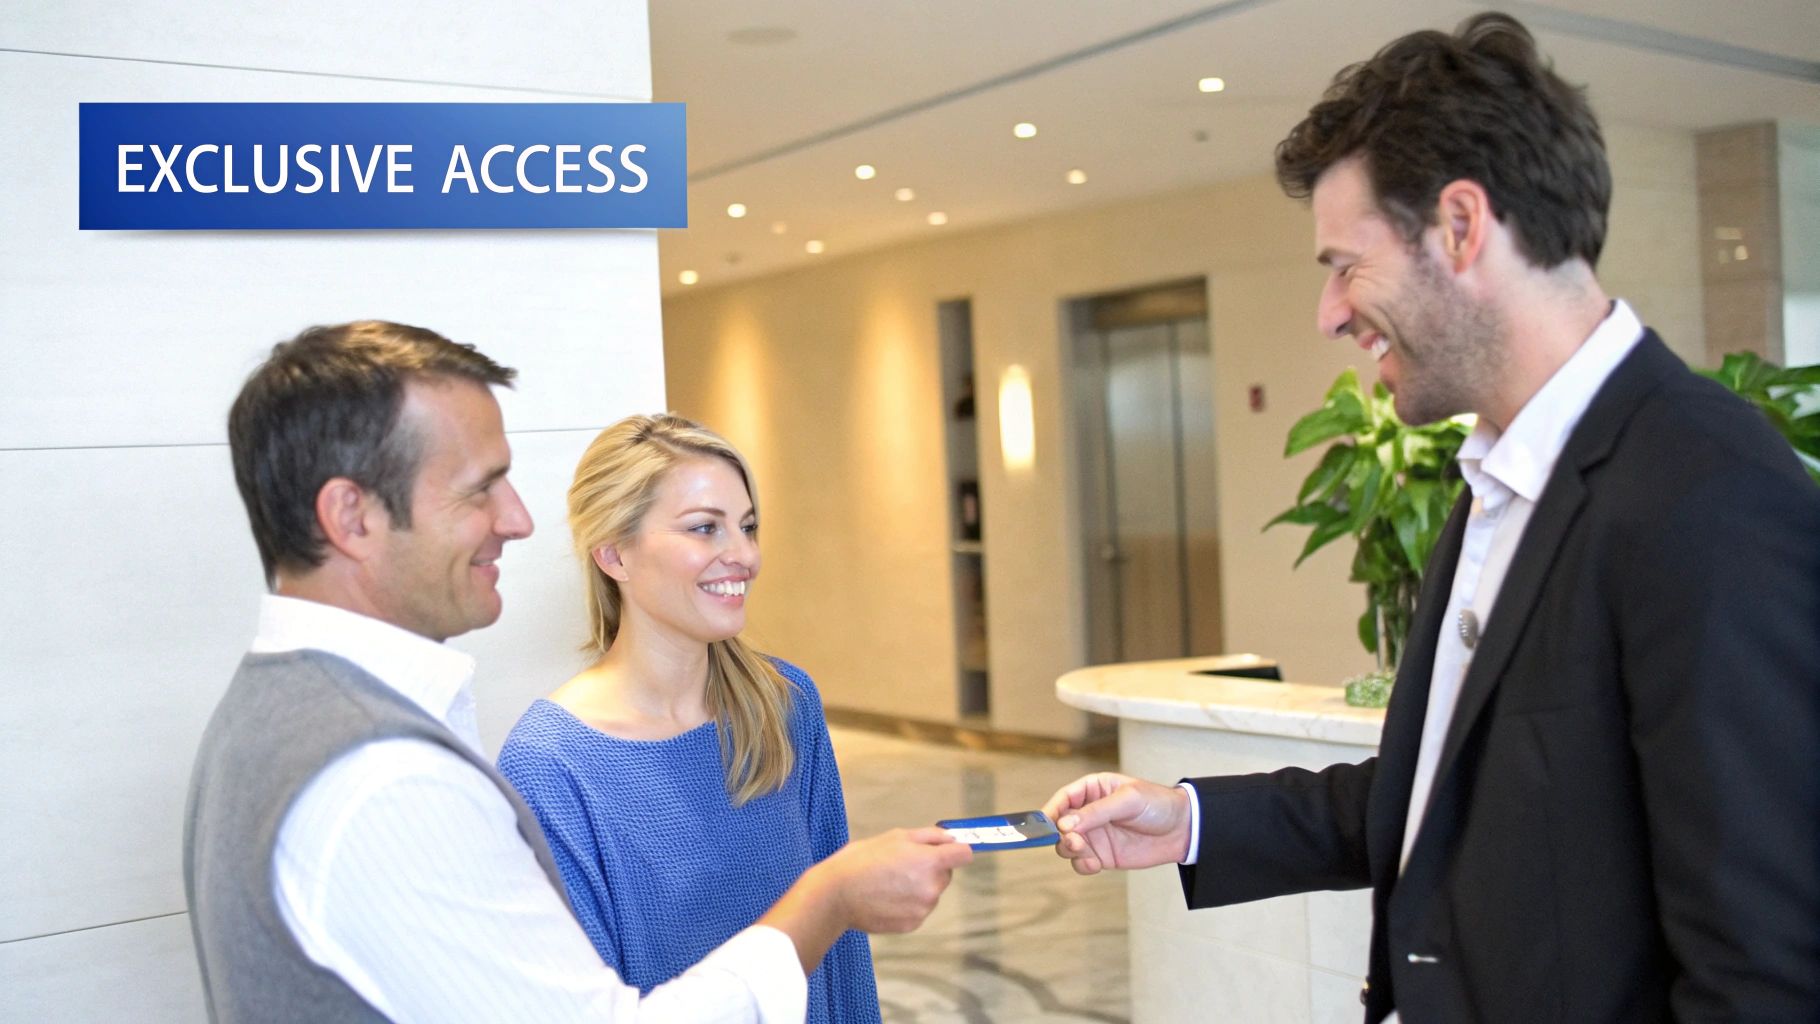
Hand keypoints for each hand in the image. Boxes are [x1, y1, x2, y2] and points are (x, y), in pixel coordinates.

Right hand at [818, 827, 973, 933]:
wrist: (836, 895)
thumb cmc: (862, 860)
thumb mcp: (896, 836)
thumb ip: (930, 836)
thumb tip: (951, 838)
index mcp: (930, 862)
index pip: (964, 855)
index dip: (956, 850)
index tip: (948, 851)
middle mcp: (931, 887)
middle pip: (946, 874)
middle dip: (931, 868)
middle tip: (902, 865)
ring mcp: (923, 909)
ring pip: (931, 893)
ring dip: (918, 887)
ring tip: (889, 882)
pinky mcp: (912, 924)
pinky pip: (918, 909)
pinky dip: (908, 904)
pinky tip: (887, 897)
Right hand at [1042, 772, 1190, 875]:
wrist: (1182, 830)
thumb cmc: (1157, 804)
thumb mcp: (1128, 800)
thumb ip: (1096, 812)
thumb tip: (1065, 824)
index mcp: (1092, 790)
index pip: (1063, 798)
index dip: (1051, 810)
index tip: (1045, 824)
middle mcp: (1088, 813)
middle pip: (1060, 825)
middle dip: (1061, 834)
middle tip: (1074, 841)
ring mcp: (1094, 836)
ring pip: (1067, 846)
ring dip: (1070, 851)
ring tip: (1084, 851)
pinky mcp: (1103, 855)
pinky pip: (1082, 863)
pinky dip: (1083, 866)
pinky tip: (1095, 865)